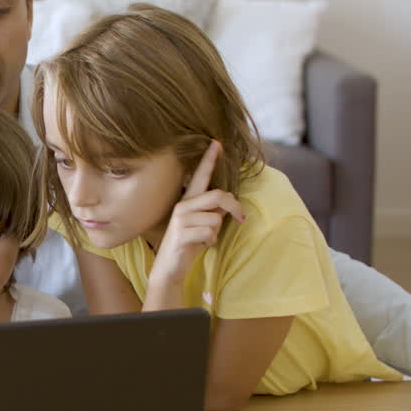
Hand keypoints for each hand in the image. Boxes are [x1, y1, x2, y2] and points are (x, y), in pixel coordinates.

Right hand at [149, 141, 246, 286]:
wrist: (169, 267)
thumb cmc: (189, 243)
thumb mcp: (204, 224)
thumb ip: (214, 210)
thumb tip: (231, 202)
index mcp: (188, 200)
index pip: (200, 175)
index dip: (209, 159)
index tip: (216, 142)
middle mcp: (183, 206)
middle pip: (219, 195)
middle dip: (234, 207)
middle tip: (241, 218)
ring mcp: (180, 219)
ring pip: (216, 218)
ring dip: (216, 232)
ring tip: (205, 239)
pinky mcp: (181, 233)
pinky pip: (209, 233)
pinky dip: (210, 242)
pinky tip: (199, 246)